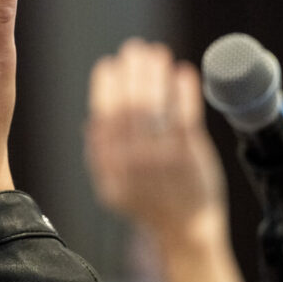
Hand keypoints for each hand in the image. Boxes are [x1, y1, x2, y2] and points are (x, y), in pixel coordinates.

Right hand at [85, 39, 244, 281]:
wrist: (184, 232)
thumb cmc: (148, 206)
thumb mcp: (112, 188)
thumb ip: (100, 156)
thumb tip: (93, 121)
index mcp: (110, 166)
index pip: (104, 117)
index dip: (106, 87)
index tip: (109, 64)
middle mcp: (132, 161)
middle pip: (130, 106)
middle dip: (131, 72)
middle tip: (135, 48)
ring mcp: (162, 158)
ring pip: (155, 106)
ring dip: (154, 74)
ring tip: (157, 53)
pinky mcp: (190, 155)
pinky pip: (184, 115)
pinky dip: (183, 91)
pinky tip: (182, 72)